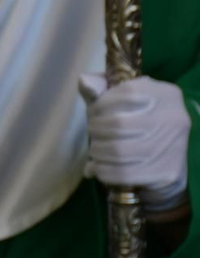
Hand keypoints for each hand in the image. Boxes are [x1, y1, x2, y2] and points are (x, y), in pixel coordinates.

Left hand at [80, 74, 190, 210]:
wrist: (172, 151)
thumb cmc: (141, 117)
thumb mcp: (127, 96)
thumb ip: (103, 87)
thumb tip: (83, 82)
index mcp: (164, 94)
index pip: (126, 94)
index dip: (101, 104)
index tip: (93, 112)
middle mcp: (173, 119)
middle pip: (118, 124)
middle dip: (96, 128)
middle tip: (93, 132)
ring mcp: (172, 148)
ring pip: (118, 151)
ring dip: (97, 150)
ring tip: (95, 148)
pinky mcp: (166, 173)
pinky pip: (124, 174)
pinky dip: (103, 170)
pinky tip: (98, 166)